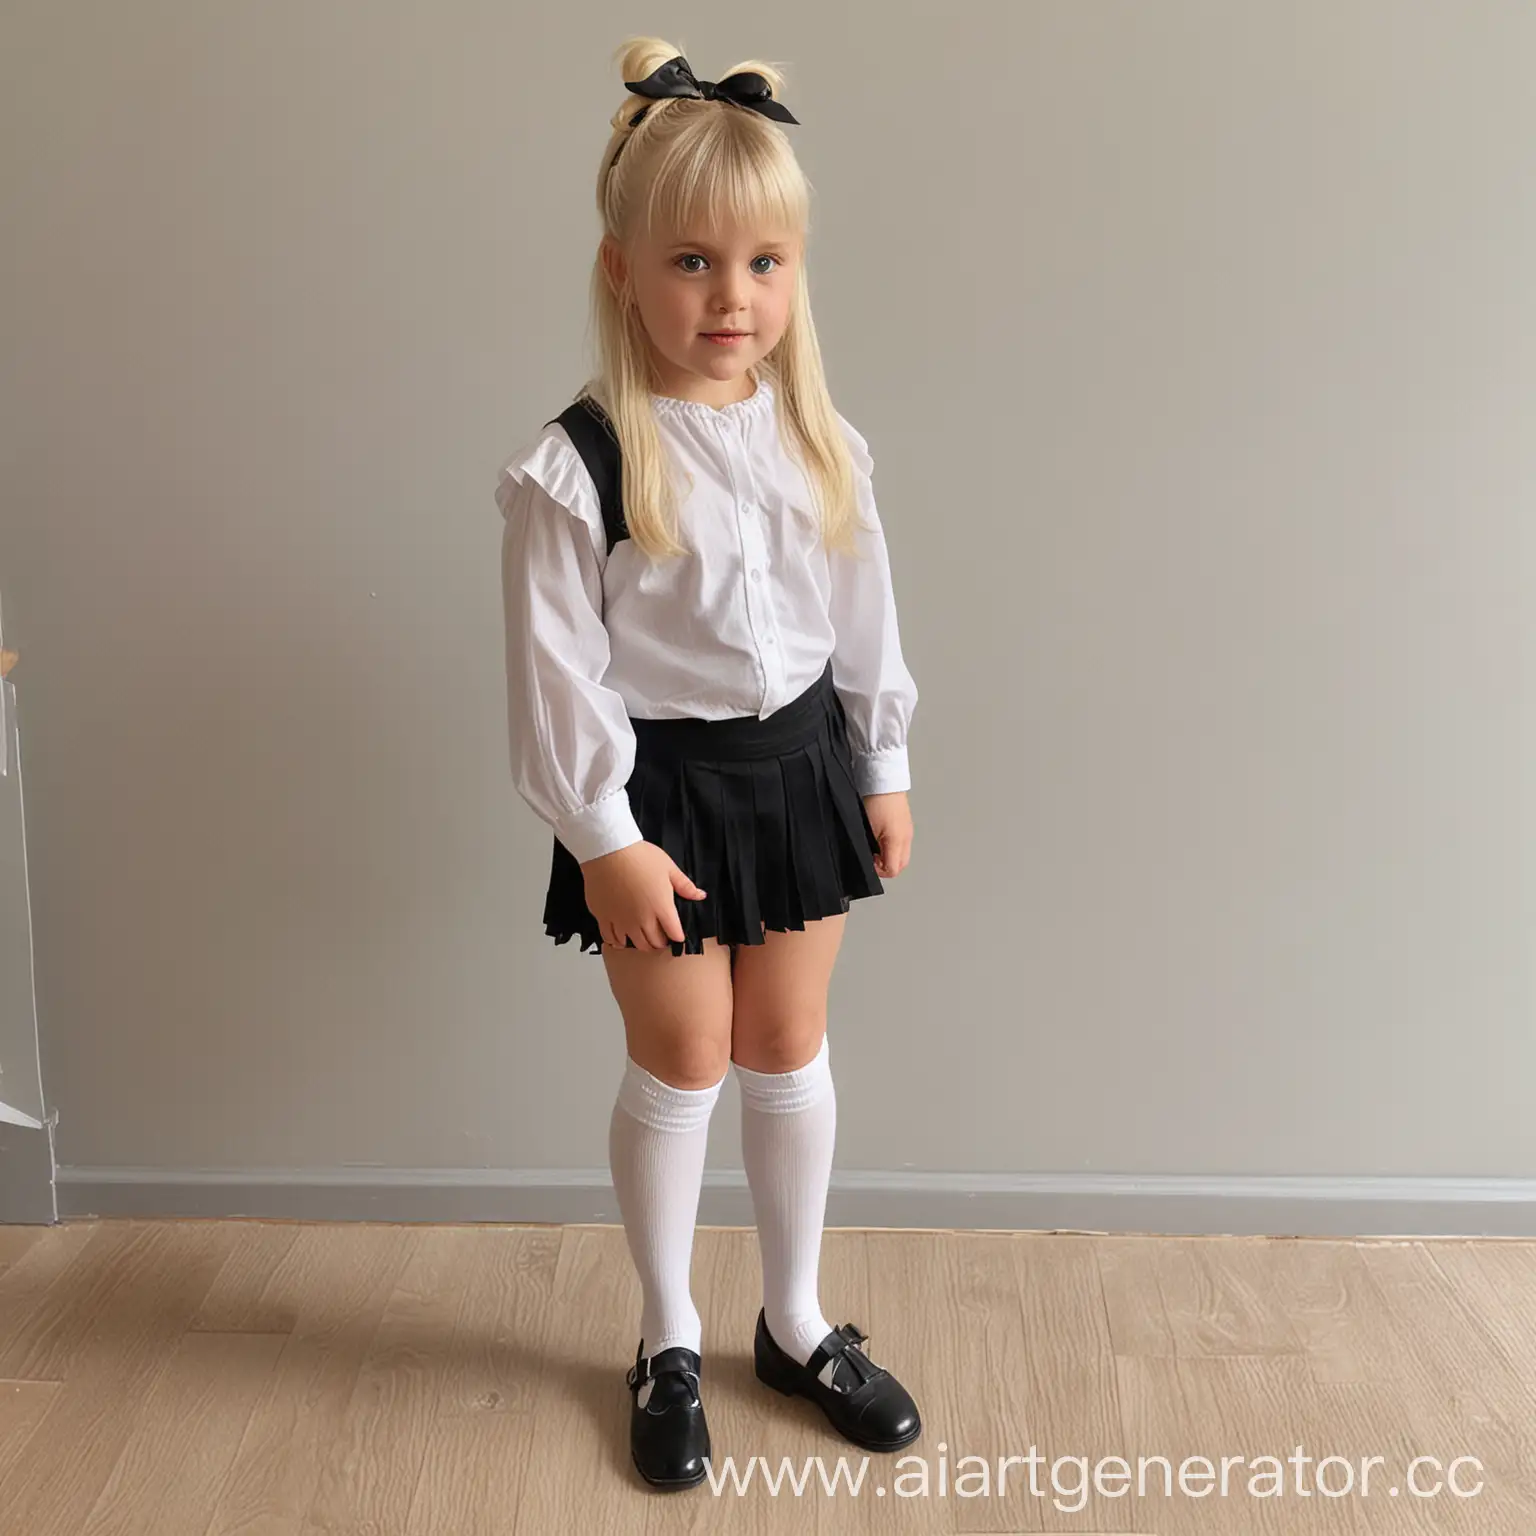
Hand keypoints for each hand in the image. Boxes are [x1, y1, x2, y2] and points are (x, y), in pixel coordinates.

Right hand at [579, 840, 706, 950]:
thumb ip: (685, 885)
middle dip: (661, 942)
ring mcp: (622, 921)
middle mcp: (642, 919)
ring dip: (642, 943)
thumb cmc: (639, 856)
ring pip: (636, 944)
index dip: (678, 936)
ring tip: (643, 937)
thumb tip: (700, 895)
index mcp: (661, 908)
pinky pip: (612, 939)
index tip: (677, 933)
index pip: (674, 934)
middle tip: (661, 936)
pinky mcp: (605, 918)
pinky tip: (621, 938)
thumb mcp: (668, 867)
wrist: (607, 851)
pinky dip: (619, 941)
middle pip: (655, 943)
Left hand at [863, 791, 912, 877]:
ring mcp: (907, 830)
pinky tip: (880, 838)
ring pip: (902, 854)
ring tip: (875, 848)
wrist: (883, 780)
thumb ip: (870, 849)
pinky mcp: (904, 823)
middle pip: (900, 865)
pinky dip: (892, 846)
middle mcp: (906, 837)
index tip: (868, 862)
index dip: (878, 871)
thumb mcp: (867, 830)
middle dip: (886, 866)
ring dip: (889, 856)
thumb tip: (871, 861)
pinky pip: (901, 842)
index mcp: (898, 841)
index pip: (893, 870)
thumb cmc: (875, 800)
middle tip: (872, 859)